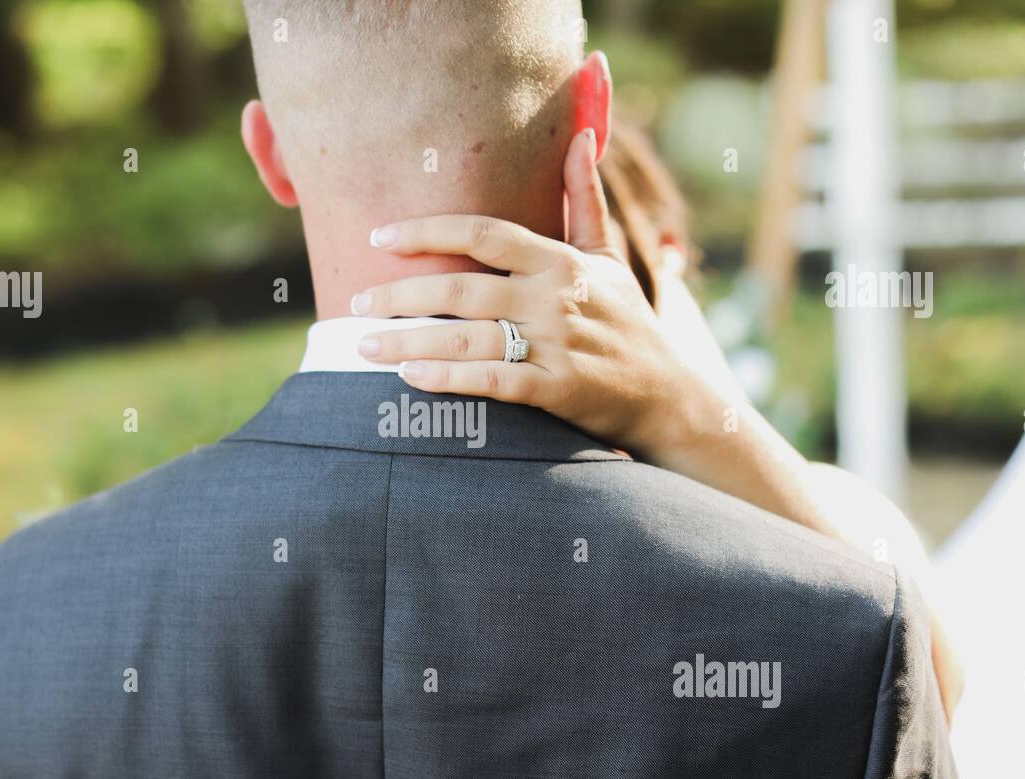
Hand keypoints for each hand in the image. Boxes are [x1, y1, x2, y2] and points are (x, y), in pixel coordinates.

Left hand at [353, 129, 733, 464]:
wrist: (669, 396)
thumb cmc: (627, 322)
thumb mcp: (607, 258)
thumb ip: (584, 200)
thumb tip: (581, 136)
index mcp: (560, 260)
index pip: (484, 233)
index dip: (428, 231)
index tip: (379, 237)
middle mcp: (556, 297)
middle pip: (462, 287)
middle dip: (401, 295)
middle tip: (356, 304)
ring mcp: (558, 345)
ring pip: (468, 337)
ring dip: (409, 342)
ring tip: (364, 346)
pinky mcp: (559, 391)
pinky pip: (493, 382)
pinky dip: (449, 379)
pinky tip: (410, 379)